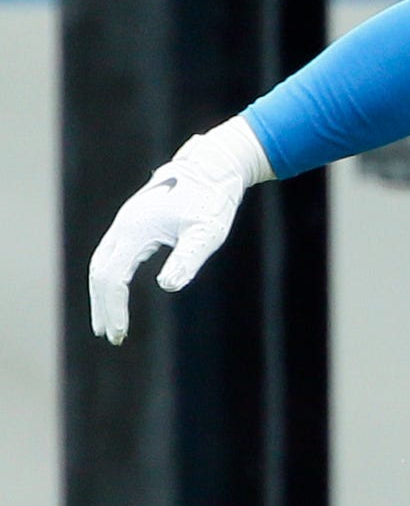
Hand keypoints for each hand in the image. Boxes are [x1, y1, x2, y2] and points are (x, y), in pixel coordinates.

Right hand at [88, 118, 271, 342]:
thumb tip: (167, 287)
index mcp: (135, 229)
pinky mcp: (134, 223)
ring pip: (102, 262)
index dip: (113, 308)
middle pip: (99, 271)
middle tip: (111, 337)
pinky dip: (110, 278)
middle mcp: (124, 225)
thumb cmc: (213, 201)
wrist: (214, 167)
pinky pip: (113, 255)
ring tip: (108, 324)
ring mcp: (126, 222)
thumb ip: (187, 259)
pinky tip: (118, 294)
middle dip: (102, 306)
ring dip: (102, 293)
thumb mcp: (207, 233)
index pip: (112, 277)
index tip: (120, 334)